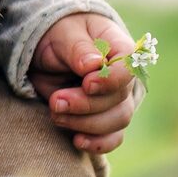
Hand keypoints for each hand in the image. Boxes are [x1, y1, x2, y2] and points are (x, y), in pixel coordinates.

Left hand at [30, 12, 141, 154]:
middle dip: (86, 105)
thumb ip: (78, 48)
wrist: (47, 50)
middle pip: (119, 99)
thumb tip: (93, 65)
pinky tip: (77, 141)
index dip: (111, 80)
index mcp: (120, 48)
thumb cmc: (59, 34)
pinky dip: (97, 143)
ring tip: (56, 114)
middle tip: (56, 101)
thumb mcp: (64, 33)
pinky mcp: (104, 118)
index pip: (130, 68)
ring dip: (85, 123)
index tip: (87, 84)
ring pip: (117, 121)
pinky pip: (112, 138)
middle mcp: (124, 77)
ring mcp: (117, 100)